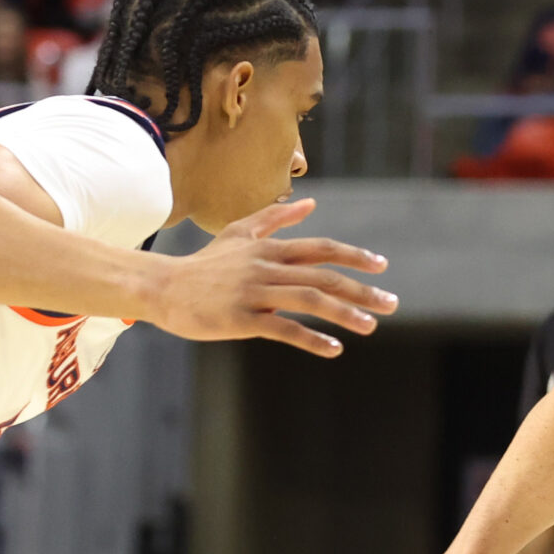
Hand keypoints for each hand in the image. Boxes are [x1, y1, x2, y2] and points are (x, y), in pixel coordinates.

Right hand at [150, 198, 397, 355]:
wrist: (162, 287)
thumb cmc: (204, 264)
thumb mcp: (239, 234)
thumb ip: (275, 218)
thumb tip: (310, 204)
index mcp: (269, 248)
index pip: (322, 249)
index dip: (354, 257)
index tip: (381, 267)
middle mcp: (266, 266)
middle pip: (323, 276)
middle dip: (362, 290)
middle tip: (391, 304)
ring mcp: (253, 291)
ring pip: (308, 299)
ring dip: (344, 313)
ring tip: (370, 326)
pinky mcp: (241, 318)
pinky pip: (283, 328)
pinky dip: (311, 339)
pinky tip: (334, 349)